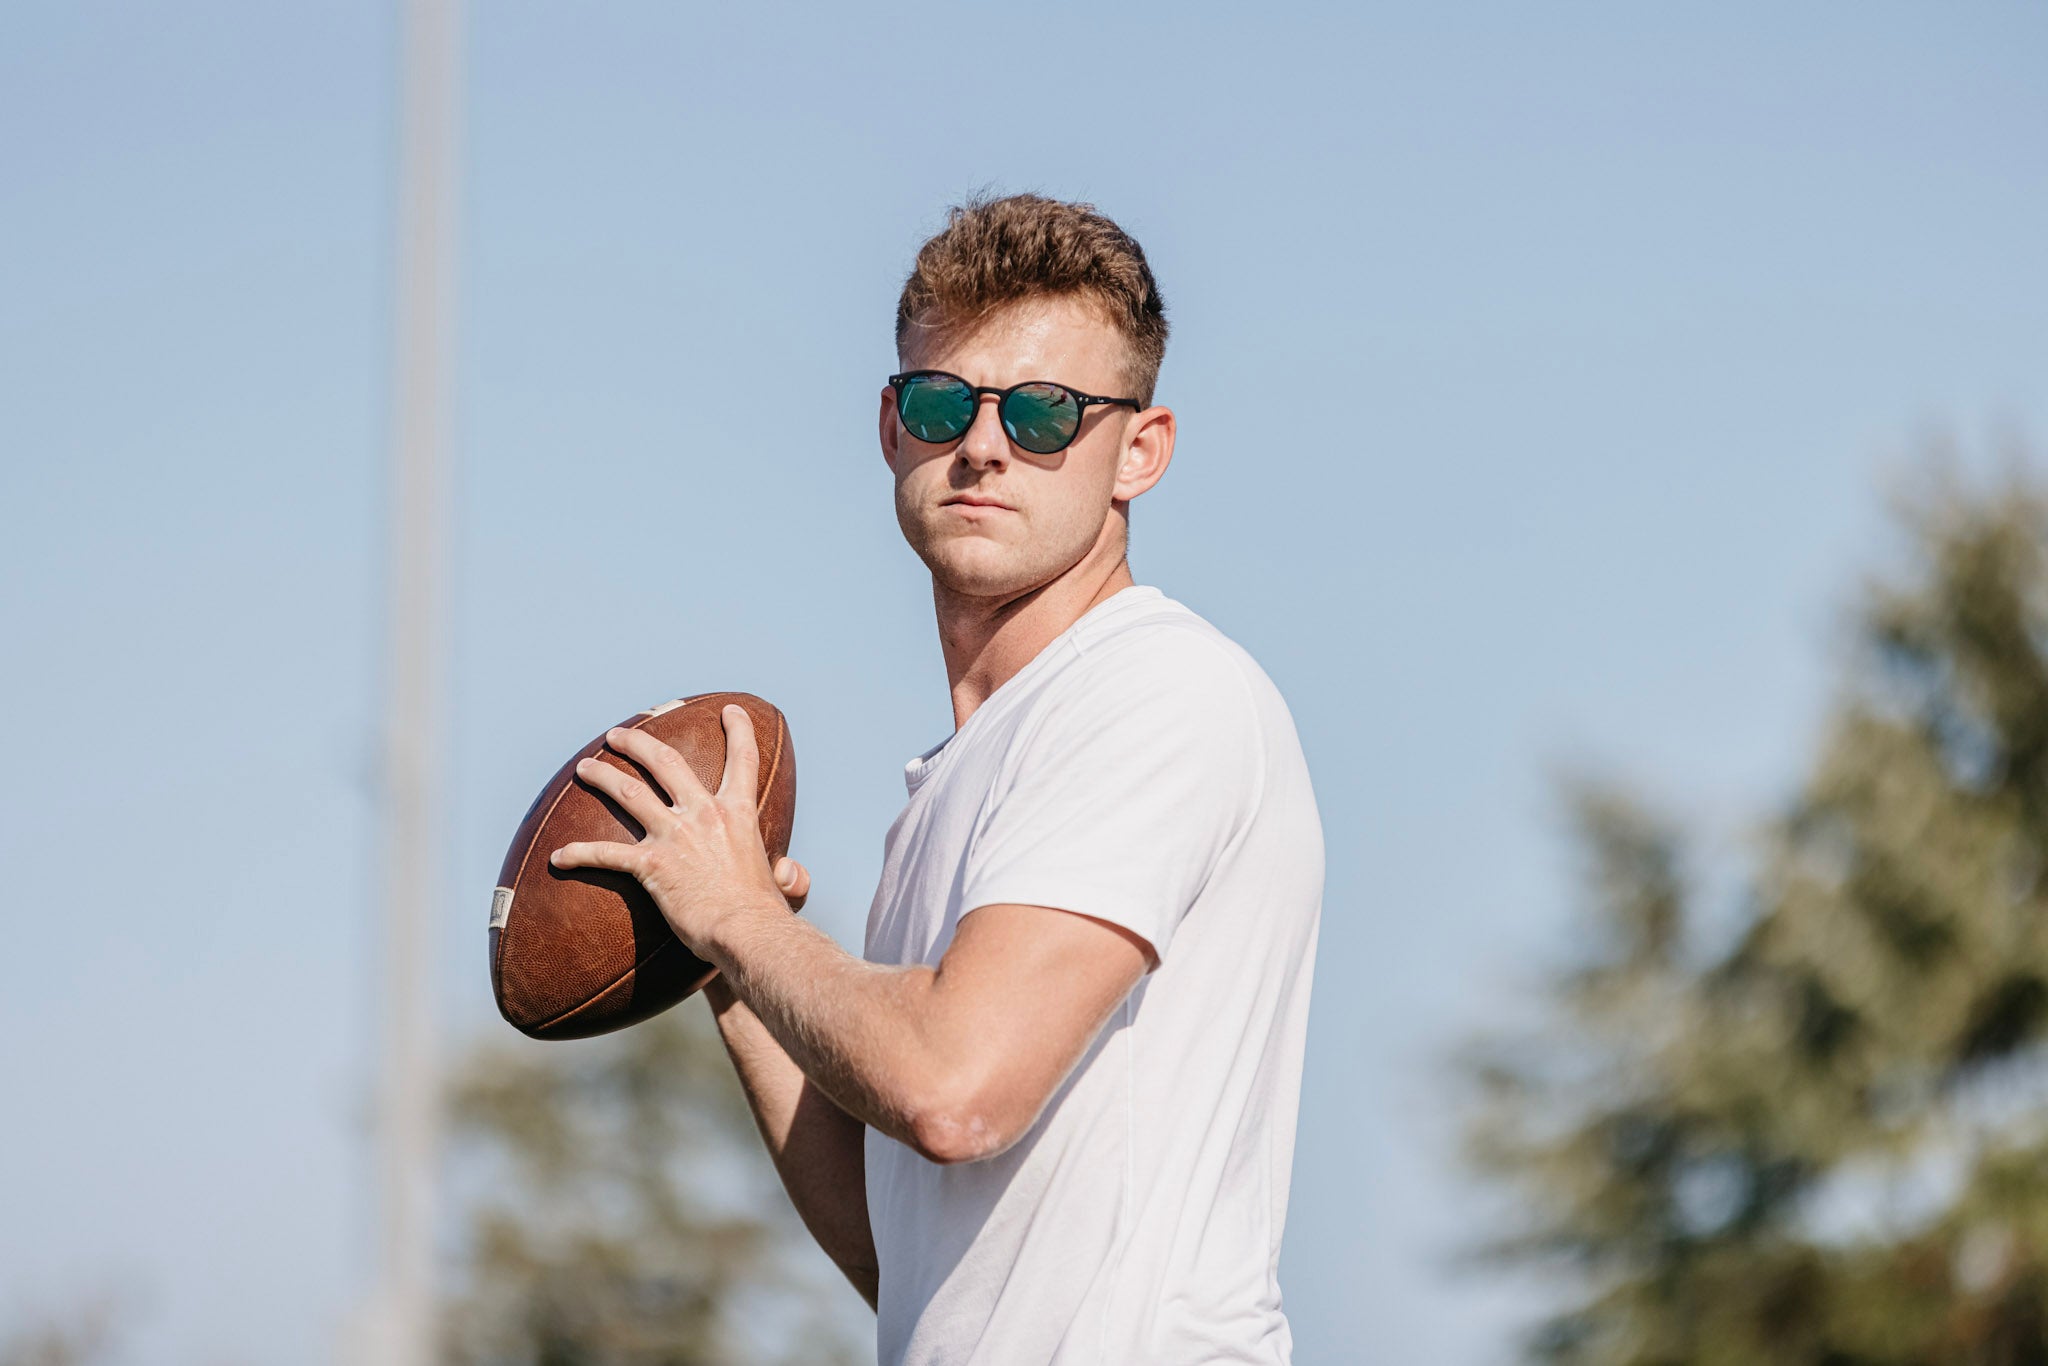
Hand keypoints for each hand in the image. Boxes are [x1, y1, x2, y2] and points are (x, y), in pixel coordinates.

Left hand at [549, 703, 801, 947]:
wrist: (746, 932)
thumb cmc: (765, 915)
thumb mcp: (785, 887)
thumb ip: (789, 876)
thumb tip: (791, 872)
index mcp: (738, 813)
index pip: (743, 760)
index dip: (739, 730)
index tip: (730, 711)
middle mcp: (704, 814)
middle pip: (667, 761)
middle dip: (639, 743)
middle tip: (619, 735)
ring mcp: (675, 835)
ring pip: (630, 792)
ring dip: (604, 776)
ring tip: (585, 767)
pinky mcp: (651, 864)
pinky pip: (606, 854)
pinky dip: (580, 854)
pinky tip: (558, 857)